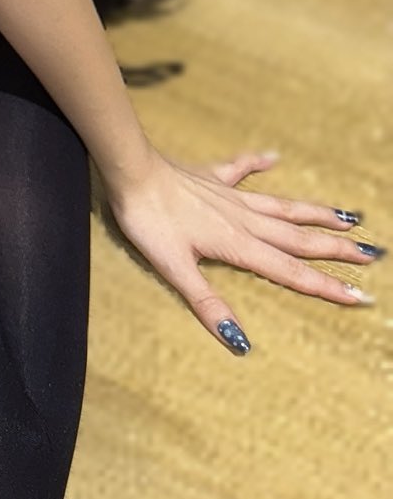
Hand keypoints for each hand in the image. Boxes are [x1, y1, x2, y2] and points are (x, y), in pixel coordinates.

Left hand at [105, 148, 377, 352]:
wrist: (129, 168)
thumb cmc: (148, 220)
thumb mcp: (175, 269)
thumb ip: (208, 304)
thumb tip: (240, 342)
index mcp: (238, 245)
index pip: (290, 272)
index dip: (326, 287)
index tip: (361, 296)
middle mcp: (242, 219)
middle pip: (297, 238)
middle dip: (336, 249)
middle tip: (372, 255)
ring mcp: (228, 195)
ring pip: (281, 206)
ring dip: (315, 213)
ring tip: (348, 216)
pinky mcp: (210, 176)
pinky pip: (241, 169)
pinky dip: (258, 163)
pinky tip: (274, 157)